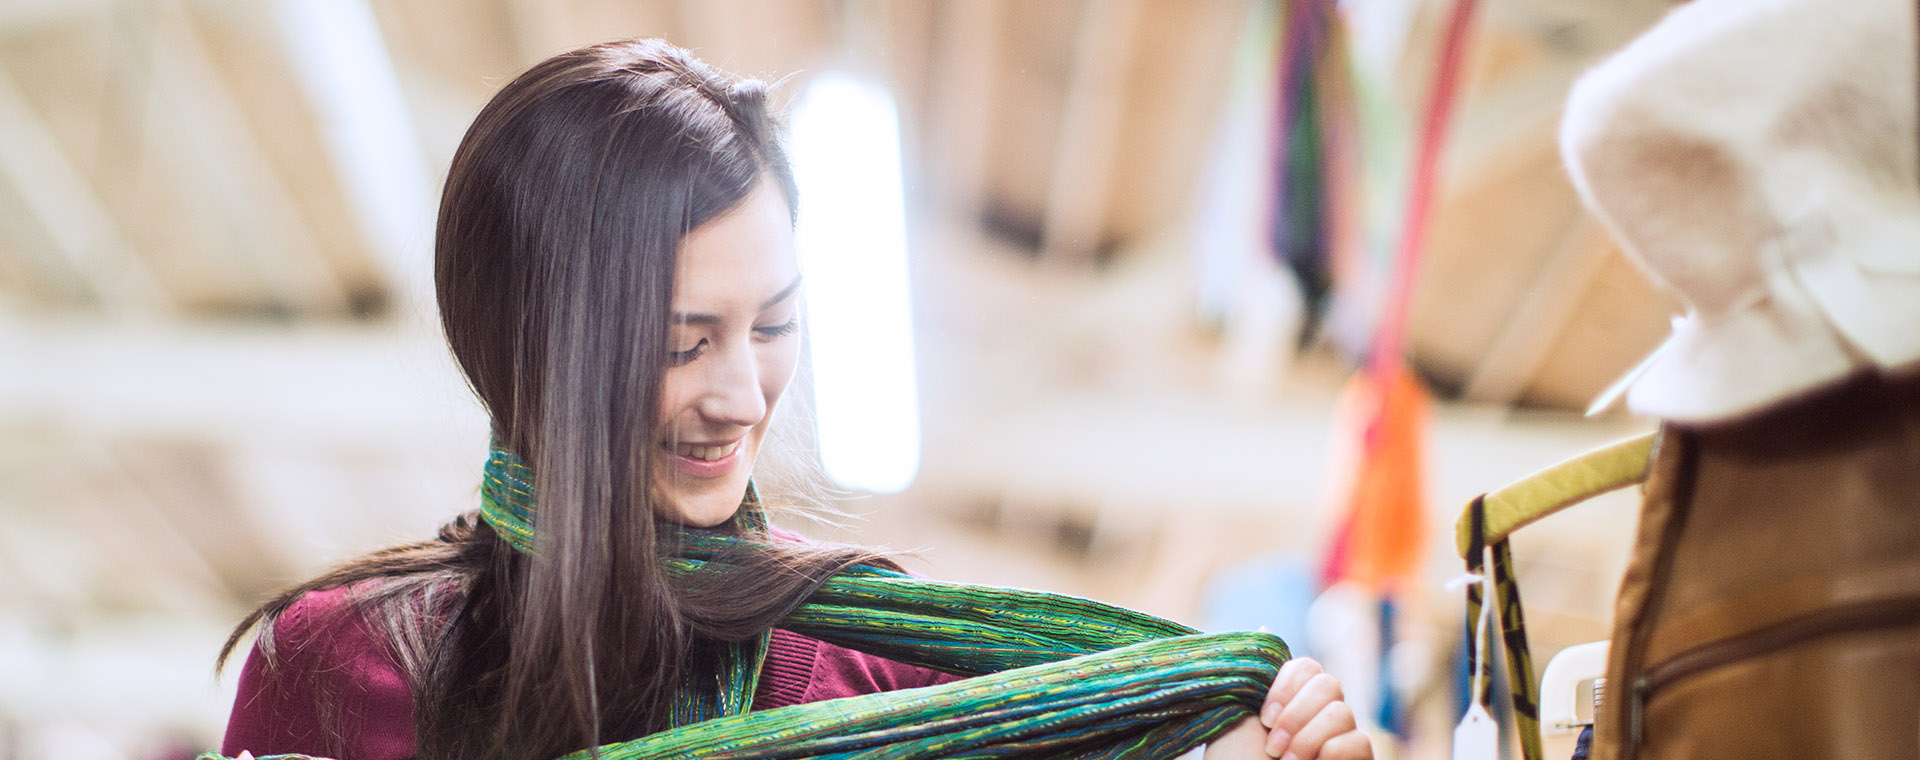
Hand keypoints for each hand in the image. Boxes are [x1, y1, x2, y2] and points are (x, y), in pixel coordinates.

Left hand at [1256, 658, 1370, 759]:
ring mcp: (1346, 736)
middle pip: (1328, 684)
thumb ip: (1255, 683)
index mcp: (1298, 702)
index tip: (1266, 719)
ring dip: (1307, 741)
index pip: (1307, 668)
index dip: (1286, 687)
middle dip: (1295, 716)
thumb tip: (1264, 629)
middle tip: (1273, 747)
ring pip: (1341, 713)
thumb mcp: (1245, 721)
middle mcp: (1324, 715)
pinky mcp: (1362, 756)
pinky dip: (1329, 756)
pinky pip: (1358, 741)